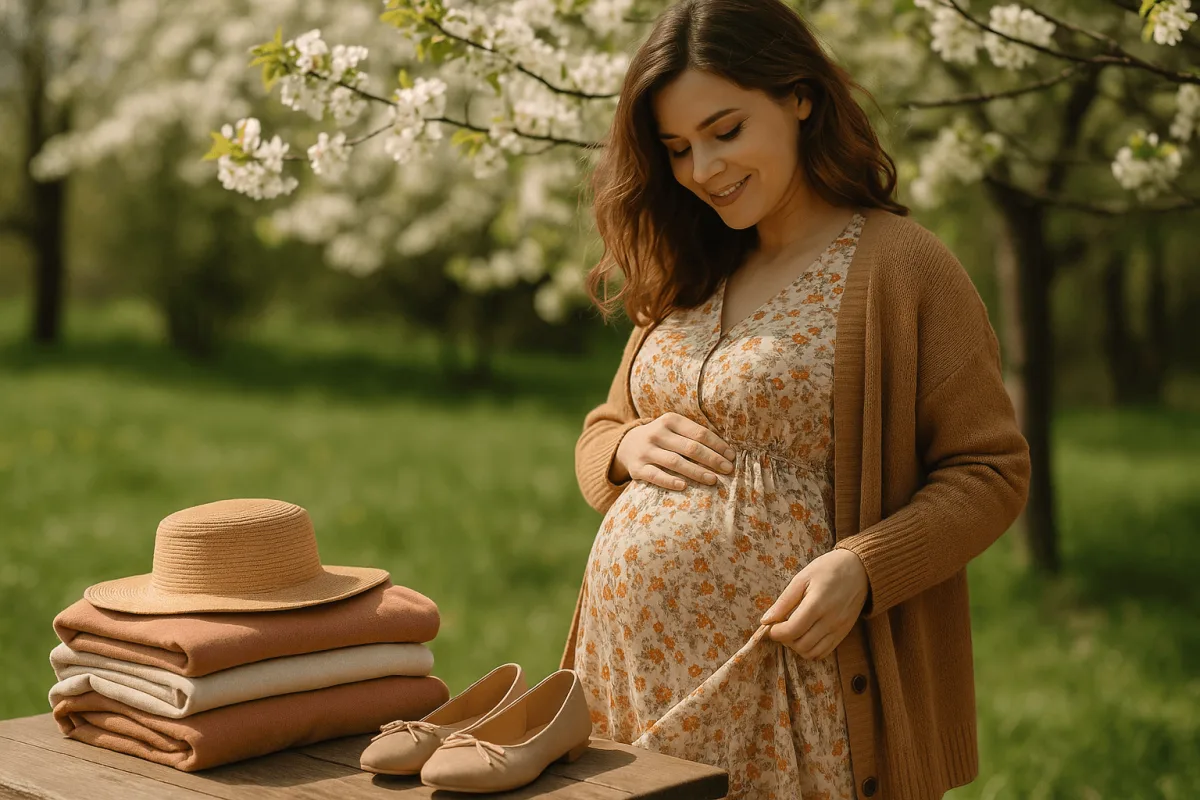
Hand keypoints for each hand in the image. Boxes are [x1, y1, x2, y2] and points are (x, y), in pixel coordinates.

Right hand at [613, 412, 736, 490]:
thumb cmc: (662, 438)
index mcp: (670, 420)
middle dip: (712, 459)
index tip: (731, 456)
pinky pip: (655, 476)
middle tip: (728, 469)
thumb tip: (725, 451)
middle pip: (690, 447)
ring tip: (713, 479)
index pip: (699, 433)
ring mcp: (646, 451)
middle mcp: (656, 433)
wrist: (626, 445)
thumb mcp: (674, 429)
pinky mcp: (637, 468)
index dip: (717, 445)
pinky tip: (684, 486)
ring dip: (696, 472)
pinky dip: (670, 481)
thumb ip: (693, 435)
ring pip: (675, 462)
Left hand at [759, 549, 869, 660]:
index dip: (776, 633)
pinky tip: (805, 636)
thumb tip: (765, 620)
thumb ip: (784, 601)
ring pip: (812, 653)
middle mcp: (830, 620)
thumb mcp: (802, 578)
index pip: (792, 630)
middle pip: (801, 645)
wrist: (860, 569)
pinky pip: (825, 652)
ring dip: (797, 647)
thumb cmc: (828, 569)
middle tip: (781, 627)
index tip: (770, 626)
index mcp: (817, 604)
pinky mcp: (844, 633)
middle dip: (785, 640)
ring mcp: (839, 629)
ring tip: (793, 632)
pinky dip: (811, 650)